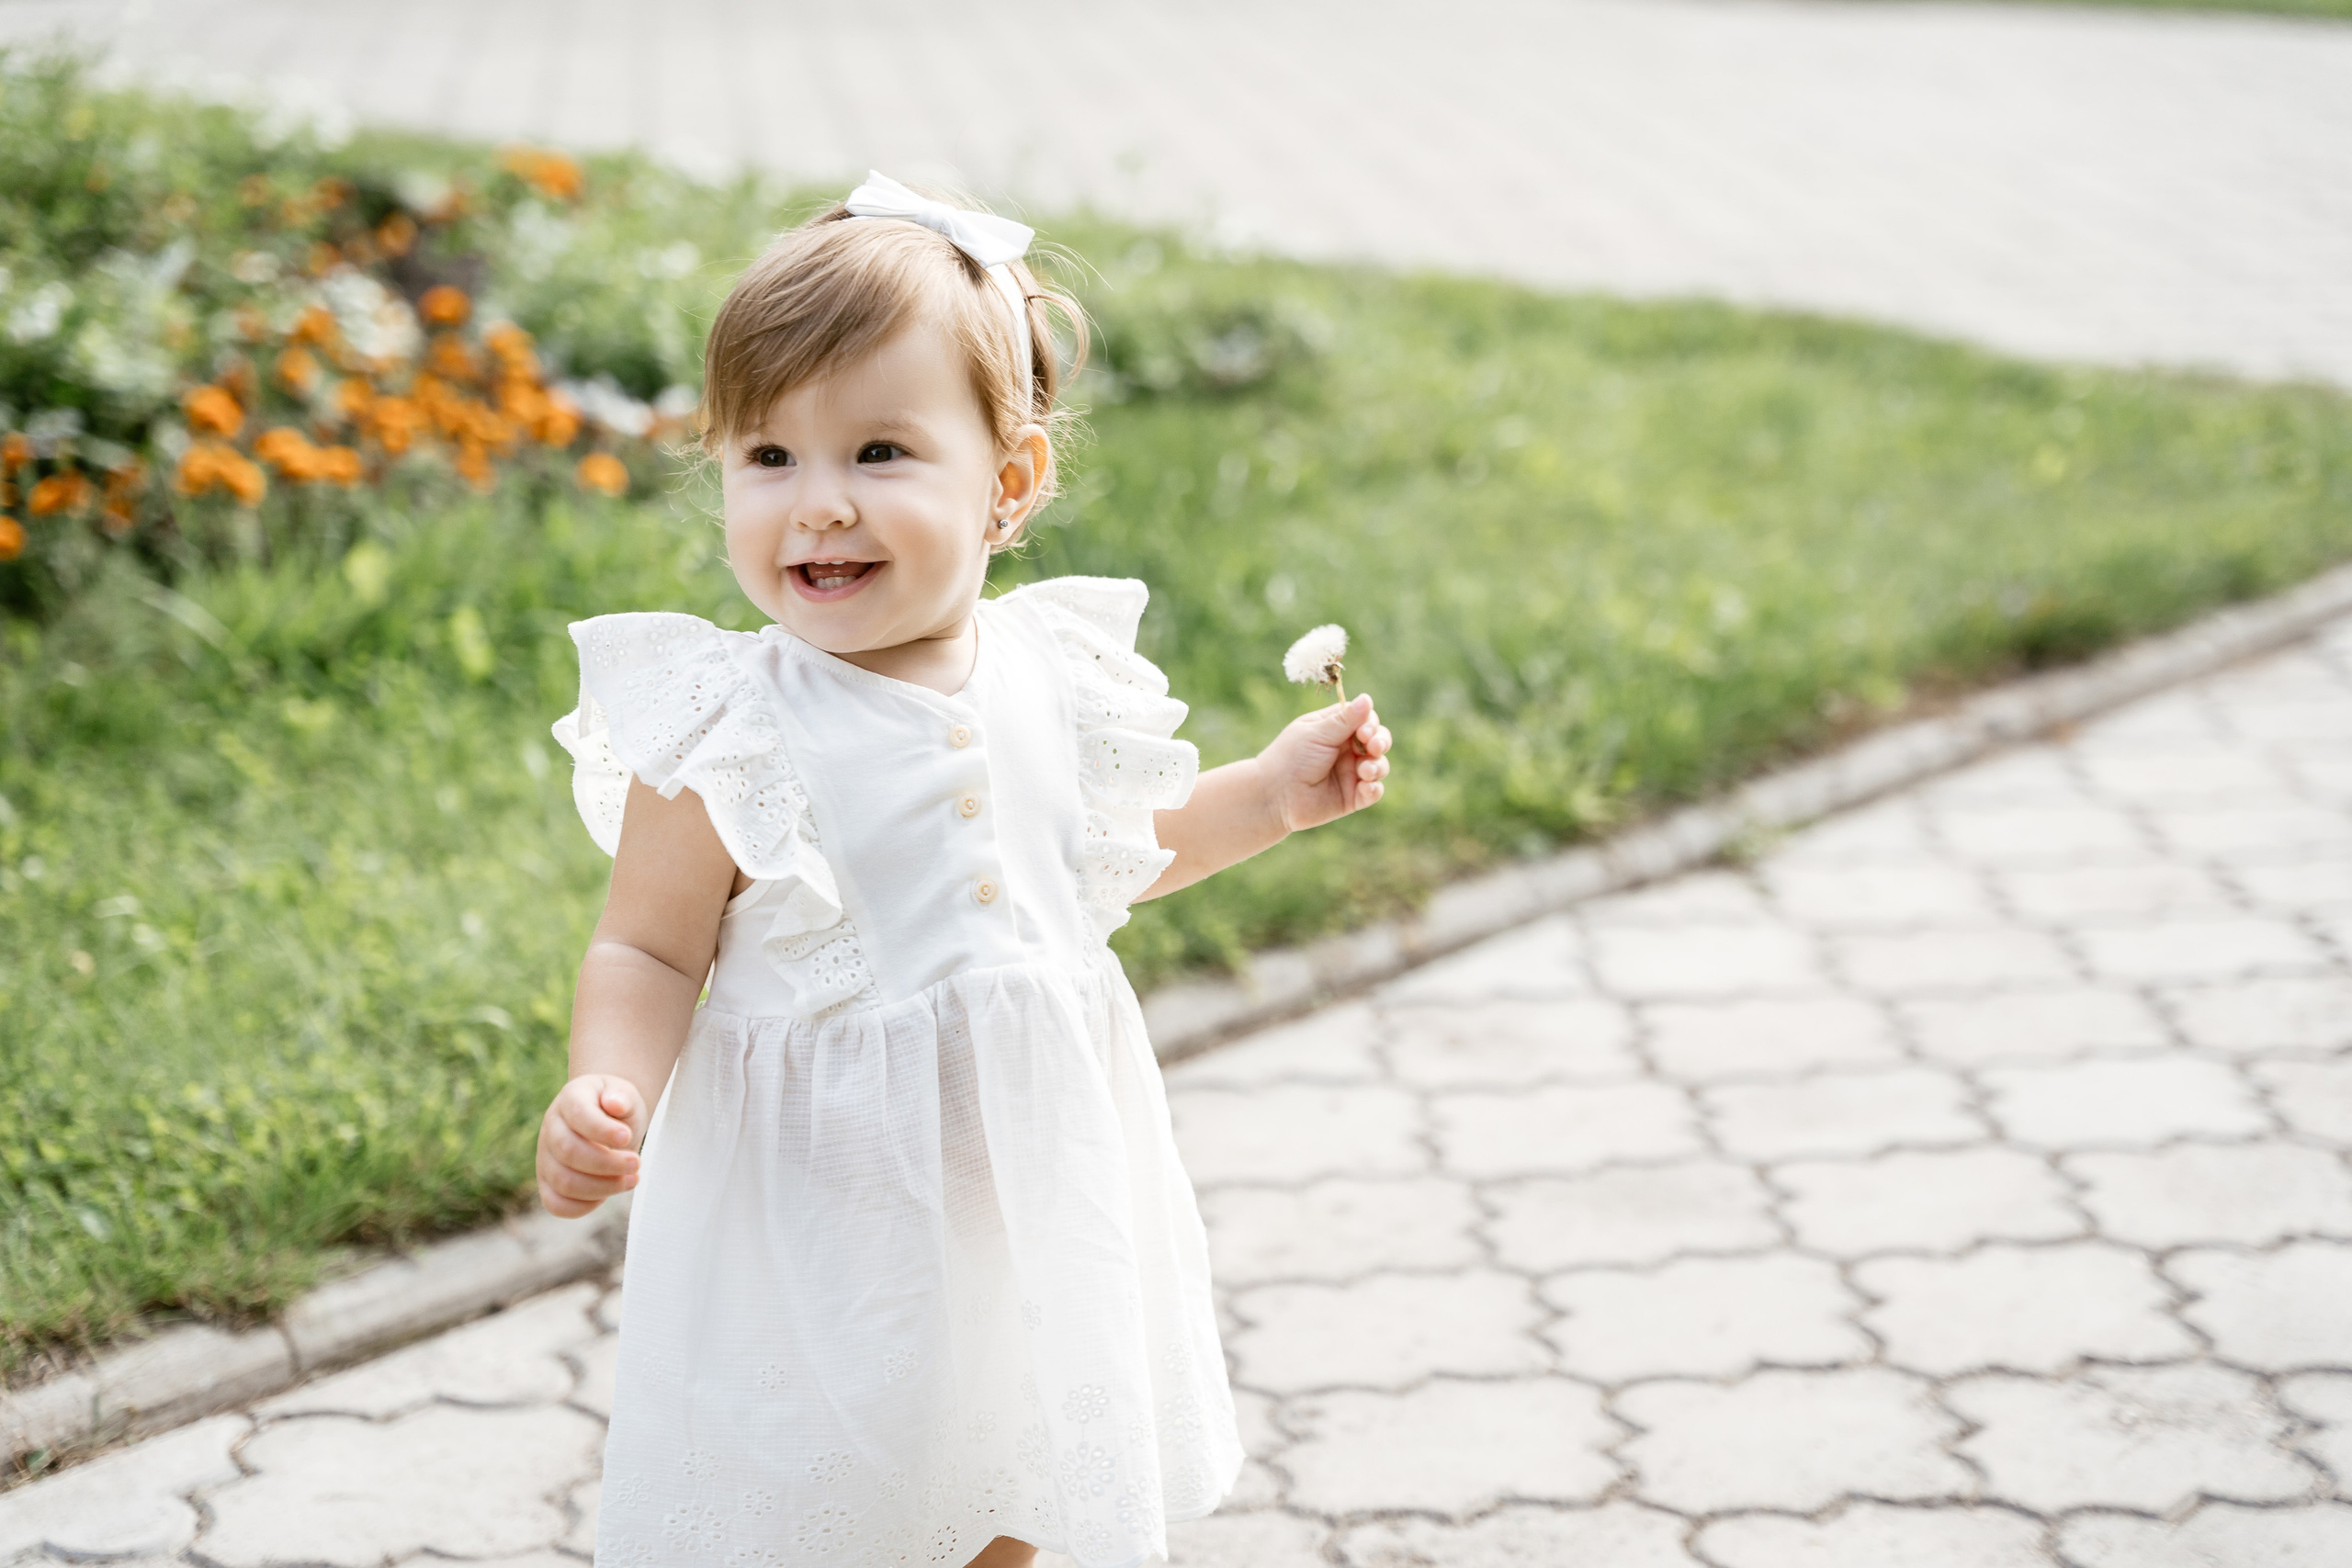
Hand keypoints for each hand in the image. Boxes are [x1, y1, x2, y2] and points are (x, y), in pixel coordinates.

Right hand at [536, 1074, 644, 1217]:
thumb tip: (615, 1104)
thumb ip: (622, 1096)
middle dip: (608, 1163)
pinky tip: (608, 1193)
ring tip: (631, 1179)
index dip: (603, 1130)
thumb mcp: (624, 1093)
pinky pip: (556, 1204)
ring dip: (602, 1187)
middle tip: (636, 1163)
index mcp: (570, 1099)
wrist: (607, 1118)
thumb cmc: (615, 1106)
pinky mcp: (548, 1183)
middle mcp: (551, 1128)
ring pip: (563, 1182)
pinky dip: (584, 1206)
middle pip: (568, 1152)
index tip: (627, 1137)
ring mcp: (545, 1157)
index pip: (578, 1115)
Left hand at [1259, 693, 1392, 834]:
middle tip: (1374, 747)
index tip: (1363, 731)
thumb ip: (1345, 720)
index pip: (1364, 719)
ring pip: (1379, 765)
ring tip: (1365, 771)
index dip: (1370, 723)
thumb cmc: (1290, 758)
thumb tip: (1367, 698)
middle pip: (1377, 740)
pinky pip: (1373, 791)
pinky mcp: (1352, 797)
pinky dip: (1374, 788)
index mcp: (1334, 729)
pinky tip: (1366, 787)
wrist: (1273, 796)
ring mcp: (1350, 773)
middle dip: (1381, 741)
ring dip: (1378, 766)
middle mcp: (1345, 750)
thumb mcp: (1317, 734)